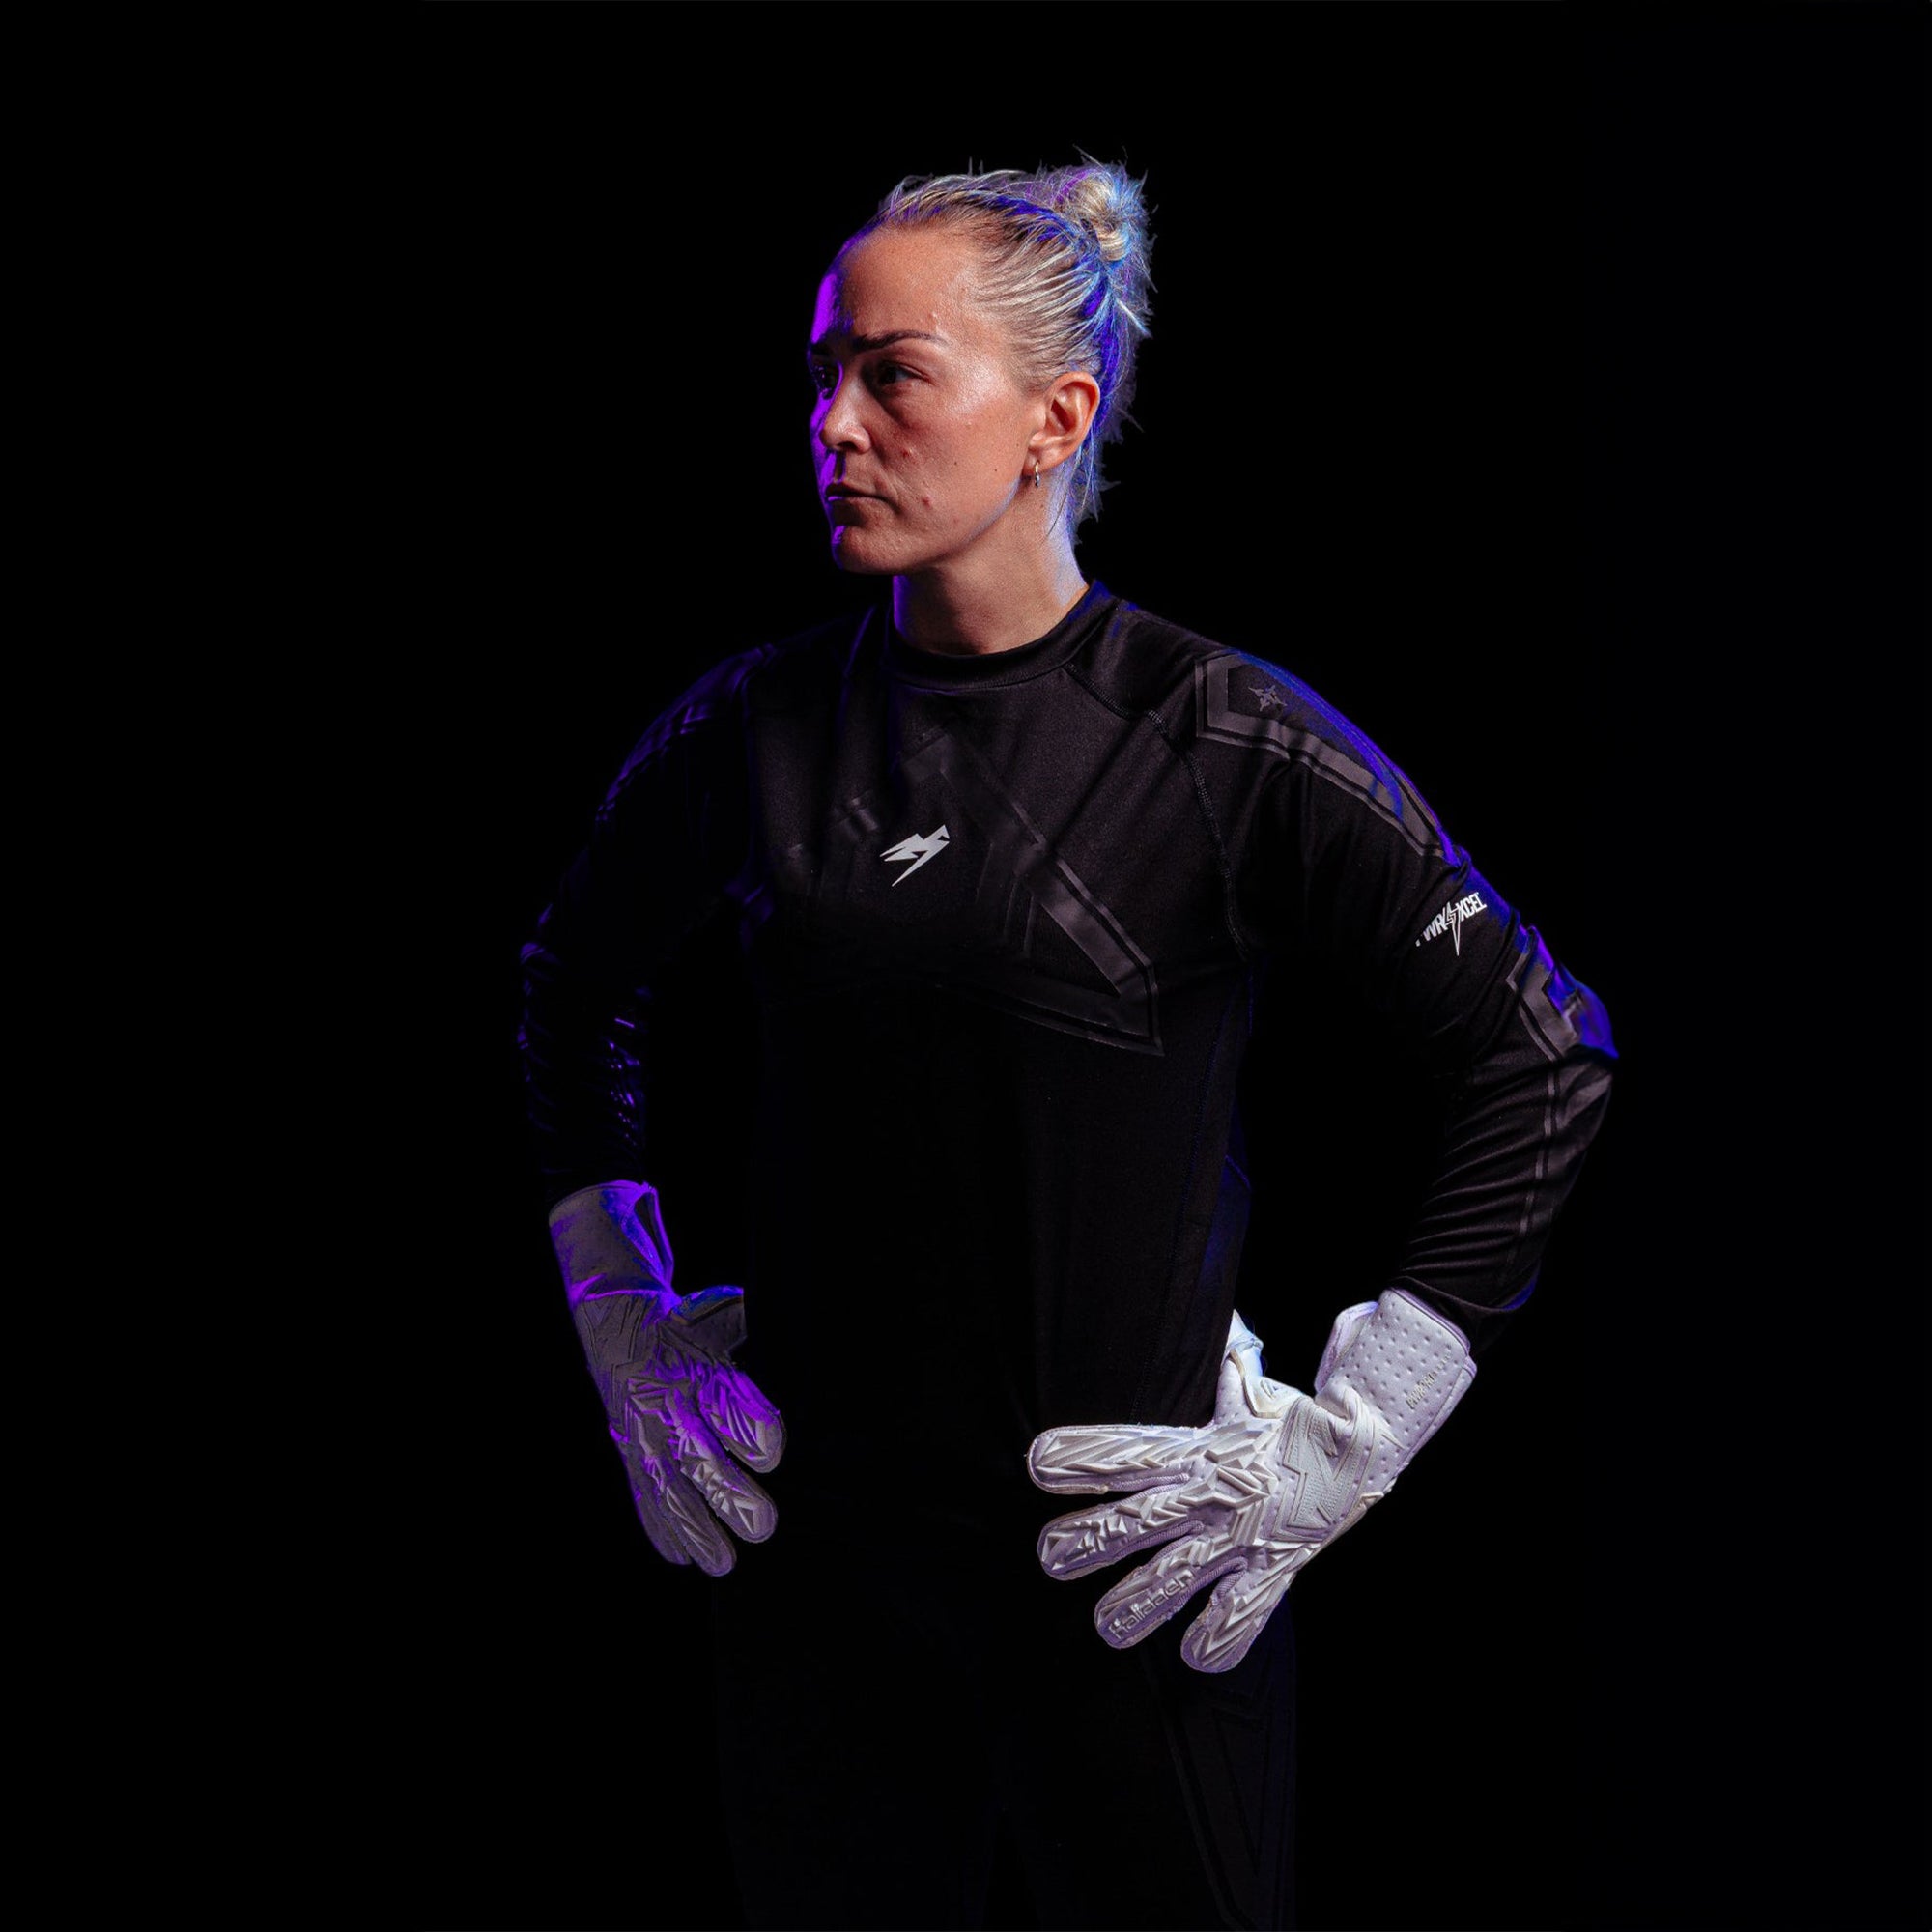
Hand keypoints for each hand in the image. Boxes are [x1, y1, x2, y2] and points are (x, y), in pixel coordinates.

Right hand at [550, 1181, 784, 1573]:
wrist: (619, 1328)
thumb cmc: (688, 1325)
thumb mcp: (722, 1313)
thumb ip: (753, 1322)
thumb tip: (788, 1314)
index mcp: (697, 1369)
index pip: (728, 1406)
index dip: (752, 1431)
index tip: (771, 1452)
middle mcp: (669, 1407)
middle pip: (701, 1458)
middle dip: (731, 1495)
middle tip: (764, 1525)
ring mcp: (646, 1437)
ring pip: (670, 1490)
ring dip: (697, 1530)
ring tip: (724, 1563)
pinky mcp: (632, 1457)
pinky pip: (643, 1498)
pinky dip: (660, 1530)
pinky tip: (682, 1558)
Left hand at [1026, 1289, 1473, 1672]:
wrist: (1366, 1437)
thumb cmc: (1296, 1414)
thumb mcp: (1245, 1389)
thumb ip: (1216, 1371)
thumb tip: (1213, 1332)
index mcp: (1198, 1448)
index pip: (1128, 1450)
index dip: (1083, 1457)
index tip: (1037, 1463)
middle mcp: (1211, 1494)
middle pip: (1137, 1521)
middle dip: (1090, 1541)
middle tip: (1047, 1558)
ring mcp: (1242, 1535)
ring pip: (1177, 1578)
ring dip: (1139, 1604)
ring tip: (1105, 1627)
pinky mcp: (1276, 1567)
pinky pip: (1244, 1613)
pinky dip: (1221, 1637)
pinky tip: (1196, 1657)